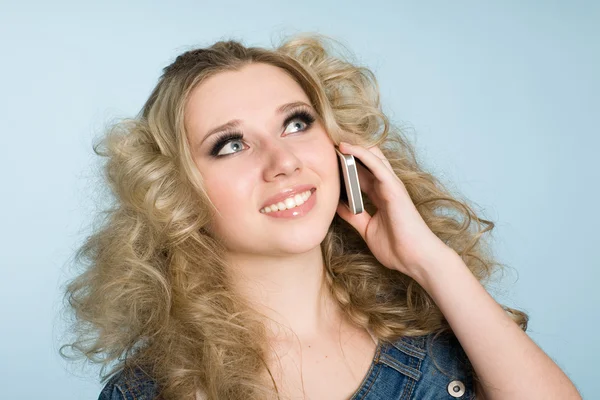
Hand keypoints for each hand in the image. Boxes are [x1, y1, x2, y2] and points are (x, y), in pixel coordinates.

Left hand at [335, 141, 452, 278]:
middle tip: (327, 143)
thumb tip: (336, 205)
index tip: (327, 157)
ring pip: (371, 157)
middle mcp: (386, 187)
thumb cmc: (397, 247)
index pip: (362, 174)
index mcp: (381, 196)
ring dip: (352, 147)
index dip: (346, 165)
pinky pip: (376, 165)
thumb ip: (354, 216)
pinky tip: (347, 147)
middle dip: (348, 152)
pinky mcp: (394, 188)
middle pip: (366, 161)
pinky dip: (361, 154)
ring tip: (333, 138)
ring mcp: (391, 185)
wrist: (416, 259)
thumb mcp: (367, 229)